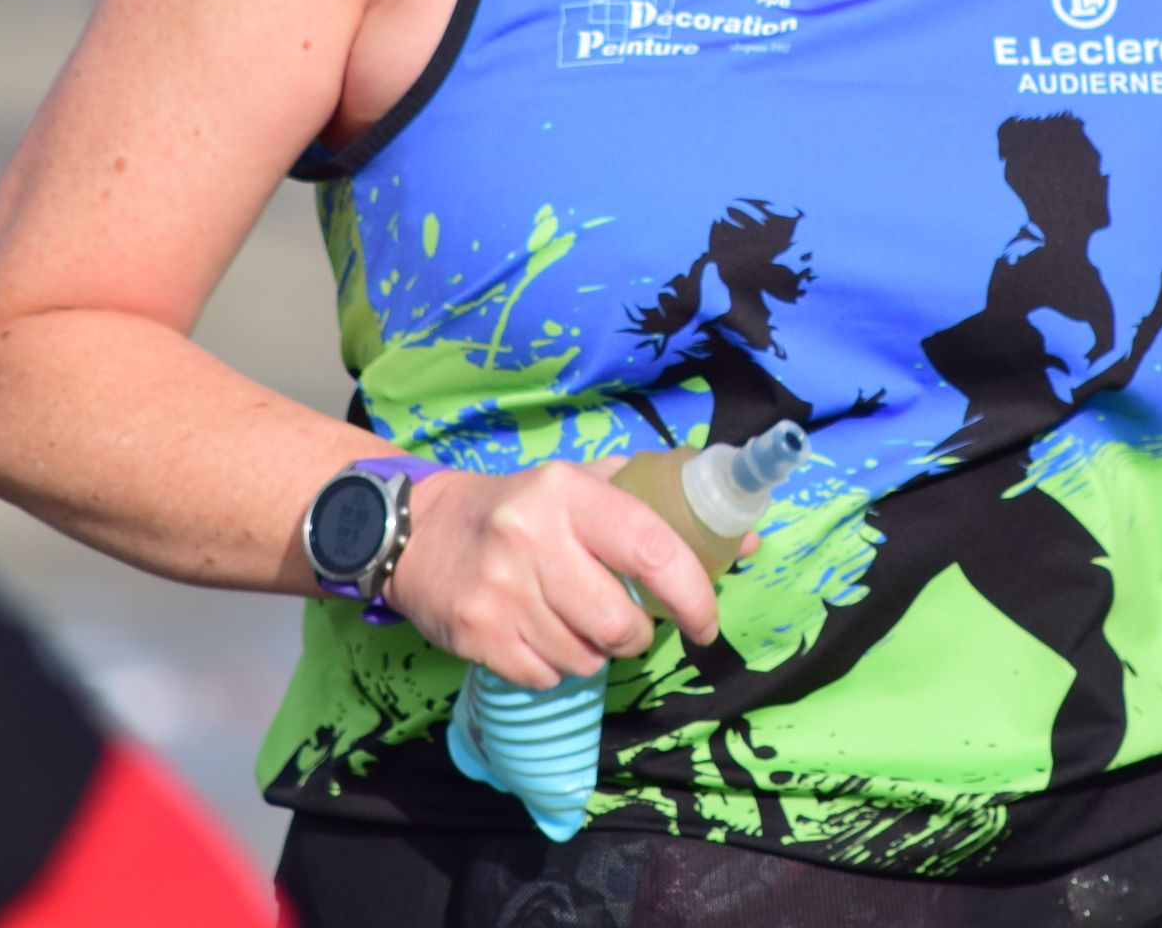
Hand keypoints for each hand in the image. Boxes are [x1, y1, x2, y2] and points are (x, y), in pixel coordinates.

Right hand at [381, 460, 724, 689]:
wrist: (417, 531)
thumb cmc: (519, 508)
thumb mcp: (581, 484)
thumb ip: (658, 506)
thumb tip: (744, 541)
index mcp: (568, 493)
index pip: (653, 550)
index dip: (693, 596)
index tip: (704, 623)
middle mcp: (533, 538)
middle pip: (620, 623)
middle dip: (635, 636)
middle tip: (625, 624)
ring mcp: (501, 591)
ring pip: (585, 658)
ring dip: (594, 653)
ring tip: (575, 625)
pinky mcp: (476, 635)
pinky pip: (546, 677)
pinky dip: (554, 669)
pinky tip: (539, 637)